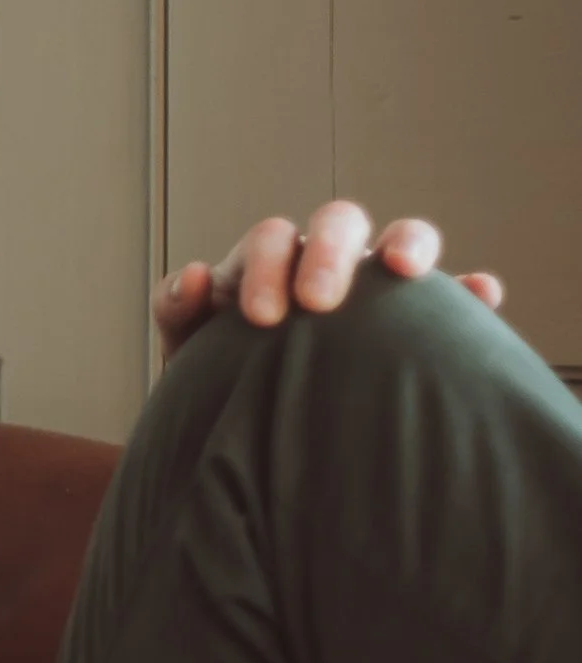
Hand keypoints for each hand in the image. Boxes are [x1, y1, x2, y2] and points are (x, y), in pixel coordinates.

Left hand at [153, 202, 503, 359]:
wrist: (248, 437)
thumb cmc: (218, 384)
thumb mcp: (189, 351)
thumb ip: (180, 311)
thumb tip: (194, 276)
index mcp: (267, 266)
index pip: (272, 240)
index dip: (268, 264)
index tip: (262, 317)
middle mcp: (324, 264)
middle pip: (337, 224)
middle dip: (329, 252)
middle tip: (317, 303)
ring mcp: (373, 290)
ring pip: (398, 238)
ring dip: (405, 243)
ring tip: (406, 271)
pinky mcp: (415, 323)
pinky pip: (450, 296)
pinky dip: (466, 289)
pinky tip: (482, 294)